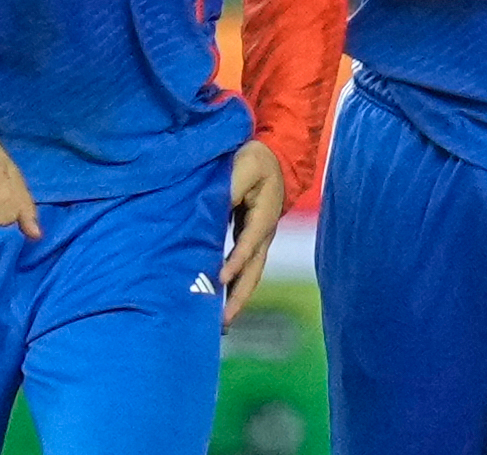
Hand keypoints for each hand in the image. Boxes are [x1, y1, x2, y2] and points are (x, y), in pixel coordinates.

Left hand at [219, 140, 285, 324]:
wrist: (273, 160)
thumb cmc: (256, 161)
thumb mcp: (245, 165)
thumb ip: (230, 186)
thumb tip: (213, 208)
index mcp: (264, 215)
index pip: (249, 242)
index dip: (236, 260)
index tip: (219, 278)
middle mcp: (264, 234)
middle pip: (254, 270)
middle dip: (240, 296)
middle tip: (223, 321)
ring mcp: (259, 241)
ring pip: (250, 275)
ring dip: (237, 298)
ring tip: (220, 324)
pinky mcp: (249, 243)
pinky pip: (243, 269)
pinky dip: (233, 286)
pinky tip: (218, 302)